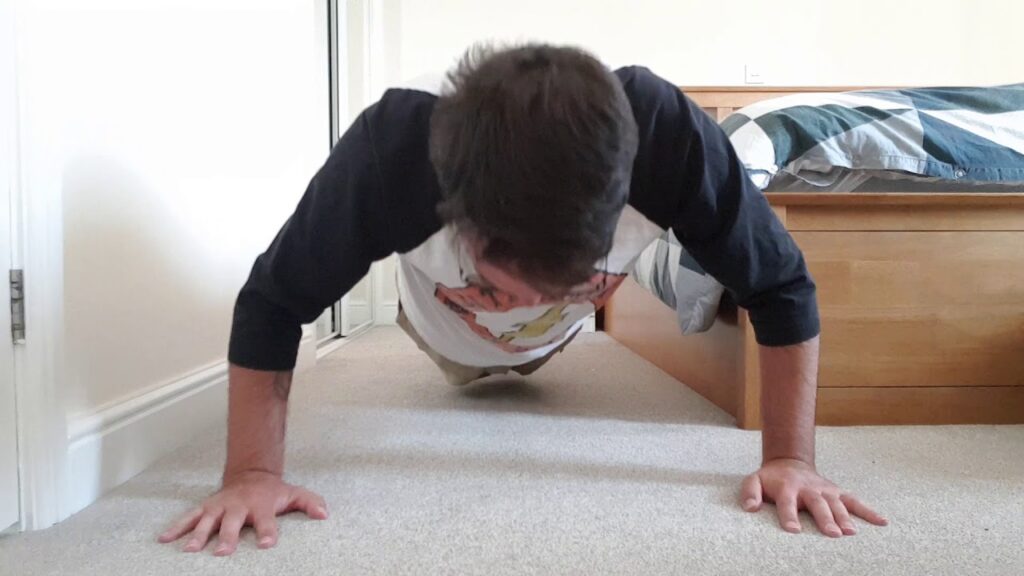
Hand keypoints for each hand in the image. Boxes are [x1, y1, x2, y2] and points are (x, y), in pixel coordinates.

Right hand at [158, 470, 328, 554]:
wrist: (251, 474)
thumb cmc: (273, 492)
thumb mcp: (294, 494)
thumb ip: (310, 503)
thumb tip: (324, 514)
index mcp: (261, 505)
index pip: (266, 520)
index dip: (268, 531)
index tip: (267, 544)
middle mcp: (239, 506)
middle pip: (232, 522)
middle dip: (227, 536)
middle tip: (223, 552)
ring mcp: (220, 507)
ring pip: (207, 520)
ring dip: (198, 535)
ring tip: (190, 550)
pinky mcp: (206, 507)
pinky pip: (189, 517)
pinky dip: (176, 527)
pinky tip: (164, 539)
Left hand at [740, 458, 886, 536]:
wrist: (789, 462)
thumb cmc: (771, 479)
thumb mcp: (754, 481)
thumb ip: (750, 493)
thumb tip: (750, 508)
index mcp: (787, 488)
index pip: (787, 503)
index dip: (789, 516)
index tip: (794, 530)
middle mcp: (808, 489)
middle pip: (817, 505)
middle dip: (825, 518)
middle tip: (832, 534)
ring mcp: (825, 490)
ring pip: (837, 504)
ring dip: (845, 517)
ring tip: (851, 532)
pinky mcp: (837, 492)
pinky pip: (855, 501)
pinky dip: (869, 511)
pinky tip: (882, 522)